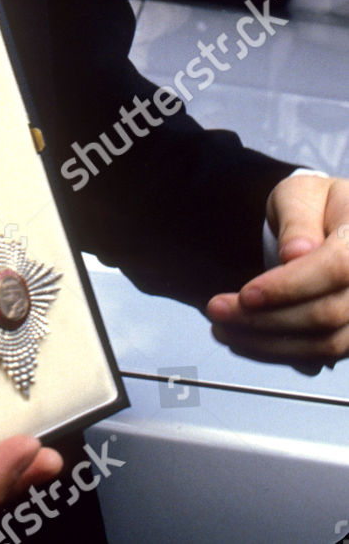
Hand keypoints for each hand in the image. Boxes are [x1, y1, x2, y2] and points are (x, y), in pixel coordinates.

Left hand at [206, 174, 348, 364]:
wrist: (330, 223)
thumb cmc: (314, 205)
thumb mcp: (299, 194)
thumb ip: (297, 219)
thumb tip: (295, 253)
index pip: (334, 268)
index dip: (288, 287)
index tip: (246, 295)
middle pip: (327, 314)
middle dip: (265, 319)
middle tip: (216, 310)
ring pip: (324, 345)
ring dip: (267, 344)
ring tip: (223, 329)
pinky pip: (319, 356)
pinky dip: (279, 353)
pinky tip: (245, 340)